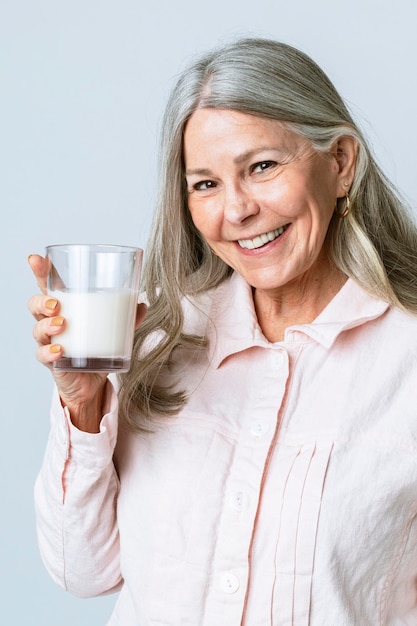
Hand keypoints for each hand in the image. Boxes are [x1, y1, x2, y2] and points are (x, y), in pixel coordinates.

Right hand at [28, 254, 146, 431]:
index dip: (40, 271)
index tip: (36, 259)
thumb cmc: (98, 349)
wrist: (91, 382)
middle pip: (35, 305)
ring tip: (60, 323)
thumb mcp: (116, 330)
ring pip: (37, 329)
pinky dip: (49, 352)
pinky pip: (43, 356)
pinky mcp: (52, 363)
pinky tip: (60, 350)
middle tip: (56, 304)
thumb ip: (128, 317)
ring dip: (46, 324)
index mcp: (66, 308)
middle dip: (42, 301)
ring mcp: (50, 342)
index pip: (48, 285)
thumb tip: (143, 304)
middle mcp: (52, 323)